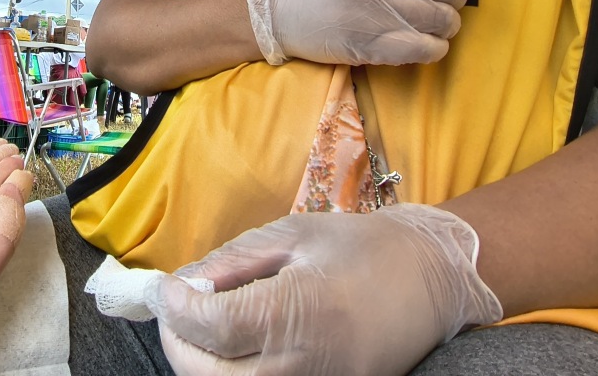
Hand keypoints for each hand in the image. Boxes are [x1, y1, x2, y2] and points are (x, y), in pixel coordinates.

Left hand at [146, 204, 502, 375]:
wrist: (433, 280)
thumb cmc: (364, 248)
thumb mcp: (294, 235)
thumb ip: (234, 261)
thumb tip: (185, 284)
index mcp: (302, 309)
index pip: (213, 325)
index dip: (177, 307)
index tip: (165, 288)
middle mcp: (308, 361)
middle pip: (210, 375)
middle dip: (180, 341)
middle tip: (176, 309)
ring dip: (202, 364)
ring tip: (201, 327)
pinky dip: (233, 374)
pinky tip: (231, 346)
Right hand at [247, 0, 524, 65]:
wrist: (274, 10)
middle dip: (451, 1)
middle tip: (431, 4)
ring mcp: (373, 10)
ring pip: (442, 21)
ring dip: (441, 28)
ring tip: (418, 26)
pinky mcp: (368, 44)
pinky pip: (425, 49)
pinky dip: (432, 49)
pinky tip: (420, 45)